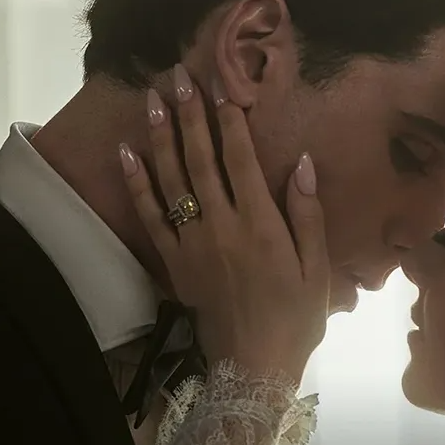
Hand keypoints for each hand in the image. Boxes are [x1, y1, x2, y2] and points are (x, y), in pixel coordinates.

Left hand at [118, 65, 328, 385]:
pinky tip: (127, 153)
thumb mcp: (316, 269)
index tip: (222, 86)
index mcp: (261, 225)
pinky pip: (150, 216)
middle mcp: (221, 227)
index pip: (241, 160)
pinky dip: (137, 183)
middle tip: (179, 76)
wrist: (253, 369)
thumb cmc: (295, 318)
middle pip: (200, 160)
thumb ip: (307, 214)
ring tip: (151, 99)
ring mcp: (192, 244)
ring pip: (171, 180)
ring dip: (160, 137)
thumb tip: (304, 161)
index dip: (230, 121)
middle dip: (189, 115)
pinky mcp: (174, 262)